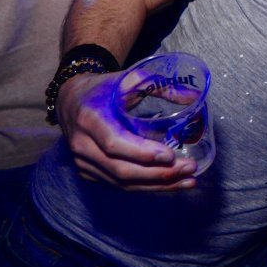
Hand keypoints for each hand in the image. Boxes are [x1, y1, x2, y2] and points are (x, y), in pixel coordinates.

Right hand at [57, 70, 197, 190]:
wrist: (71, 100)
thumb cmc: (104, 88)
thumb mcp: (128, 79)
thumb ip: (160, 86)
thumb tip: (195, 96)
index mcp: (89, 118)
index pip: (114, 143)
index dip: (142, 153)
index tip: (171, 155)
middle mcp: (82, 145)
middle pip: (122, 169)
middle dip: (159, 173)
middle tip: (190, 168)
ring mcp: (83, 163)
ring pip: (122, 183)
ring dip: (157, 185)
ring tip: (188, 180)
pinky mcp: (89, 173)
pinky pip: (119, 186)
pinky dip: (147, 187)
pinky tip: (170, 184)